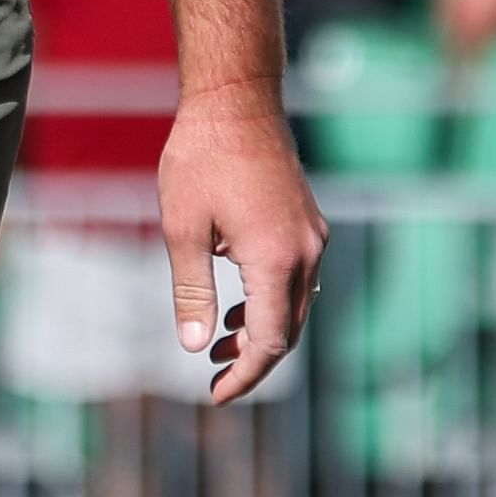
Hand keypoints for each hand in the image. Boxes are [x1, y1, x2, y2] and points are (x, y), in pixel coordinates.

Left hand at [154, 88, 324, 405]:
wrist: (236, 101)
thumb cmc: (200, 158)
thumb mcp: (183, 228)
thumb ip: (191, 291)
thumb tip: (195, 346)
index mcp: (276, 261)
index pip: (268, 344)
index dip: (244, 377)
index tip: (215, 395)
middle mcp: (306, 254)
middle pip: (287, 332)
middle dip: (253, 361)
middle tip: (213, 375)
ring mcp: (313, 237)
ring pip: (295, 306)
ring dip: (261, 331)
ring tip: (220, 342)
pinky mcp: (308, 223)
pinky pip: (297, 279)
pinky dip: (270, 301)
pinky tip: (237, 302)